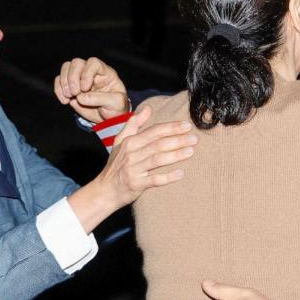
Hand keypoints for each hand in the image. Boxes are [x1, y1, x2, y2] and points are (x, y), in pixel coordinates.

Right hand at [54, 57, 127, 123]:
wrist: (110, 118)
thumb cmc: (116, 108)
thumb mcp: (116, 103)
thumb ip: (100, 99)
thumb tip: (80, 97)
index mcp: (105, 72)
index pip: (93, 63)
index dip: (86, 73)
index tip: (85, 88)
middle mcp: (91, 73)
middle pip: (77, 63)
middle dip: (73, 78)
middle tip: (75, 93)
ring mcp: (80, 79)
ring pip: (66, 68)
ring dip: (64, 83)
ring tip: (70, 96)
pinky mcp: (70, 87)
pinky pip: (59, 80)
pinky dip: (58, 90)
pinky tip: (65, 101)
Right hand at [69, 106, 196, 231]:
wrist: (105, 190)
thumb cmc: (116, 165)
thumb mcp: (120, 142)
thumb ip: (133, 124)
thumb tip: (147, 109)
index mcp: (130, 142)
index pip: (154, 131)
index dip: (171, 128)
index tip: (187, 125)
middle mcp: (132, 154)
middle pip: (158, 144)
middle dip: (178, 140)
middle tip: (194, 138)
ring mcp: (134, 169)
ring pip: (158, 159)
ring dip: (176, 155)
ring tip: (191, 151)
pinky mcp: (136, 184)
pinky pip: (154, 180)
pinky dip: (168, 177)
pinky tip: (181, 173)